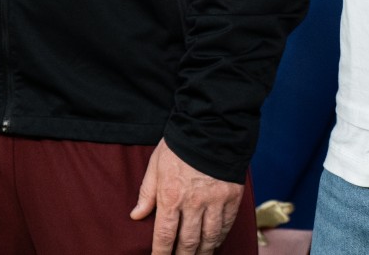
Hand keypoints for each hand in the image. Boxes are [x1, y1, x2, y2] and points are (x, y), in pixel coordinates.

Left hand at [130, 140, 242, 254]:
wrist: (212, 126)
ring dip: (202, 252)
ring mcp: (215, 201)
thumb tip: (136, 215)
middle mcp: (194, 203)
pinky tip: (214, 242)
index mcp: (171, 196)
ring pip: (209, 238)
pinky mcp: (232, 197)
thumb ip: (147, 193)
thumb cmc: (180, 145)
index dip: (161, 254)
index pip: (164, 236)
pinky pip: (226, 225)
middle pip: (188, 242)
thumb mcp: (156, 165)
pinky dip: (220, 237)